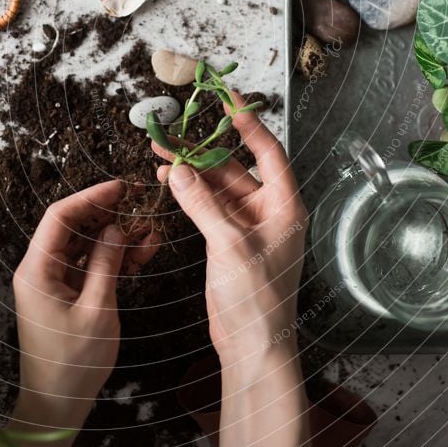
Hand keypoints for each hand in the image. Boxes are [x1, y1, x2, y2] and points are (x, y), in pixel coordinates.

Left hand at [10, 180, 158, 446]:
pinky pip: (92, 266)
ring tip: (150, 229)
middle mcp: (42, 270)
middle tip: (140, 204)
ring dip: (117, 237)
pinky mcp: (69, 294)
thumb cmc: (72, 363)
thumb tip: (116, 229)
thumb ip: (106, 264)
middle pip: (74, 227)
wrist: (57, 405)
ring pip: (87, 245)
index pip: (59, 217)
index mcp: (37, 270)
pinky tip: (143, 251)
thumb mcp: (96, 310)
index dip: (90, 197)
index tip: (120, 188)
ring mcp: (55, 282)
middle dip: (108, 214)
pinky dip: (115, 258)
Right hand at [153, 94, 309, 446]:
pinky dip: (191, 195)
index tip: (229, 100)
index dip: (250, 123)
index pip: (269, 152)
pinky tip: (171, 183)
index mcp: (285, 206)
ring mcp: (248, 227)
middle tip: (175, 135)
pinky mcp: (229, 241)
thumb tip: (180, 172)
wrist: (253, 347)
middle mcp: (270, 211)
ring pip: (218, 188)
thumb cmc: (257, 301)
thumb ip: (204, 206)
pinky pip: (209, 208)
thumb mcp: (230, 247)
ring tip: (162, 156)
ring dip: (193, 173)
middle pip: (236, 168)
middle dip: (204, 152)